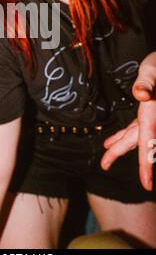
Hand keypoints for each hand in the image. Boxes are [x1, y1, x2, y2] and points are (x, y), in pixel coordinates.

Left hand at [101, 52, 155, 190]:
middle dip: (120, 152)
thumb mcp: (153, 70)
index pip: (149, 143)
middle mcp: (154, 119)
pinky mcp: (149, 110)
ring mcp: (152, 116)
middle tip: (103, 165)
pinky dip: (124, 134)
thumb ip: (147, 82)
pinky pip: (137, 128)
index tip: (147, 184)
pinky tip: (111, 141)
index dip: (147, 164)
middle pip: (138, 142)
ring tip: (105, 159)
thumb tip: (141, 94)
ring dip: (120, 145)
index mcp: (153, 114)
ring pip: (135, 136)